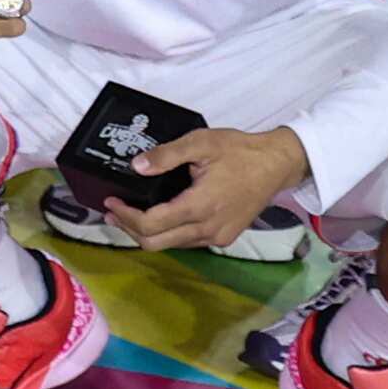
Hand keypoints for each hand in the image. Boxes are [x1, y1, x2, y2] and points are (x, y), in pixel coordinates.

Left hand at [104, 124, 313, 252]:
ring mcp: (218, 237)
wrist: (277, 165)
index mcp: (200, 207)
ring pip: (172, 245)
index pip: (151, 225)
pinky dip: (167, 234)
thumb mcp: (200, 143)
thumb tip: (136, 166)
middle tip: (113, 210)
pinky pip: (188, 242)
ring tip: (130, 212)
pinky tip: (158, 216)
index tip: (110, 201)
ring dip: (147, 233)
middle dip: (129, 229)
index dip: (125, 216)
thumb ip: (166, 155)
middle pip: (157, 243)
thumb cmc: (239, 151)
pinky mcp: (225, 237)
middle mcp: (208, 229)